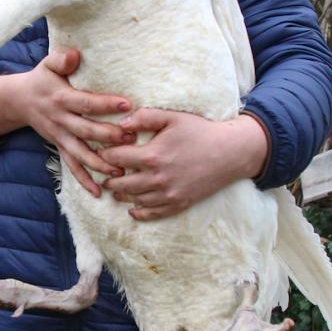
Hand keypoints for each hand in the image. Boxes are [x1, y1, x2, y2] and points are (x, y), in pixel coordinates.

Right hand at [0, 48, 133, 195]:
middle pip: (86, 130)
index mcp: (61, 98)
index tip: (128, 104)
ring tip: (120, 171)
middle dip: (108, 136)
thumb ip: (61, 59)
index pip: (85, 102)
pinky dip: (84, 180)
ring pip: (80, 153)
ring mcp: (59, 136)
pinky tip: (99, 192)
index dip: (105, 103)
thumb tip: (75, 55)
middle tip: (131, 139)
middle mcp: (60, 119)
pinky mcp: (59, 147)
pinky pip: (71, 166)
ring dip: (100, 163)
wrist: (18, 100)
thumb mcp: (47, 64)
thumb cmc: (41, 79)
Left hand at [98, 108, 268, 219]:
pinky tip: (132, 209)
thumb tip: (120, 123)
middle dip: (109, 178)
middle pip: (121, 184)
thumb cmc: (200, 131)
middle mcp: (157, 179)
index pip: (116, 159)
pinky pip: (154, 214)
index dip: (105, 155)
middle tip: (103, 173)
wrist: (230, 152)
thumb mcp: (172, 117)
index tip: (101, 152)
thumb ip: (144, 117)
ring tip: (114, 189)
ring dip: (121, 195)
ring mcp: (168, 194)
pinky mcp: (179, 204)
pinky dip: (140, 213)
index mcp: (152, 156)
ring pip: (134, 200)